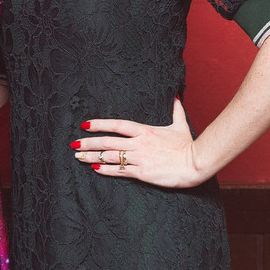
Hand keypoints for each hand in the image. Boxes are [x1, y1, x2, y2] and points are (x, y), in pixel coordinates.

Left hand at [71, 98, 206, 188]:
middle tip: (74, 144)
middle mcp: (139, 143)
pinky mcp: (142, 173)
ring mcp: (139, 158)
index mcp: (145, 131)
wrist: (195, 163)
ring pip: (110, 156)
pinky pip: (119, 171)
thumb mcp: (180, 126)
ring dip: (92, 156)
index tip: (85, 125)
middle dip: (89, 142)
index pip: (117, 125)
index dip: (99, 124)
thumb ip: (176, 110)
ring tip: (78, 156)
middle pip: (108, 141)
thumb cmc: (188, 146)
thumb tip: (175, 96)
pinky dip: (105, 169)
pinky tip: (94, 168)